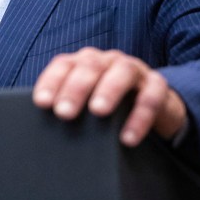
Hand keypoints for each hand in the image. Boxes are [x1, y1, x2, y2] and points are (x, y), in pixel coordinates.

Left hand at [32, 48, 186, 146]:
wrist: (156, 108)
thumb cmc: (111, 105)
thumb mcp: (88, 103)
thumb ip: (68, 107)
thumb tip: (40, 129)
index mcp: (86, 62)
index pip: (64, 64)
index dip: (52, 81)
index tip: (41, 103)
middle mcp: (109, 61)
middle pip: (90, 66)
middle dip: (75, 88)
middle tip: (64, 112)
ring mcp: (135, 70)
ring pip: (122, 72)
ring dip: (109, 90)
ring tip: (97, 112)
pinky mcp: (158, 86)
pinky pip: (151, 97)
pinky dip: (140, 117)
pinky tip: (127, 138)